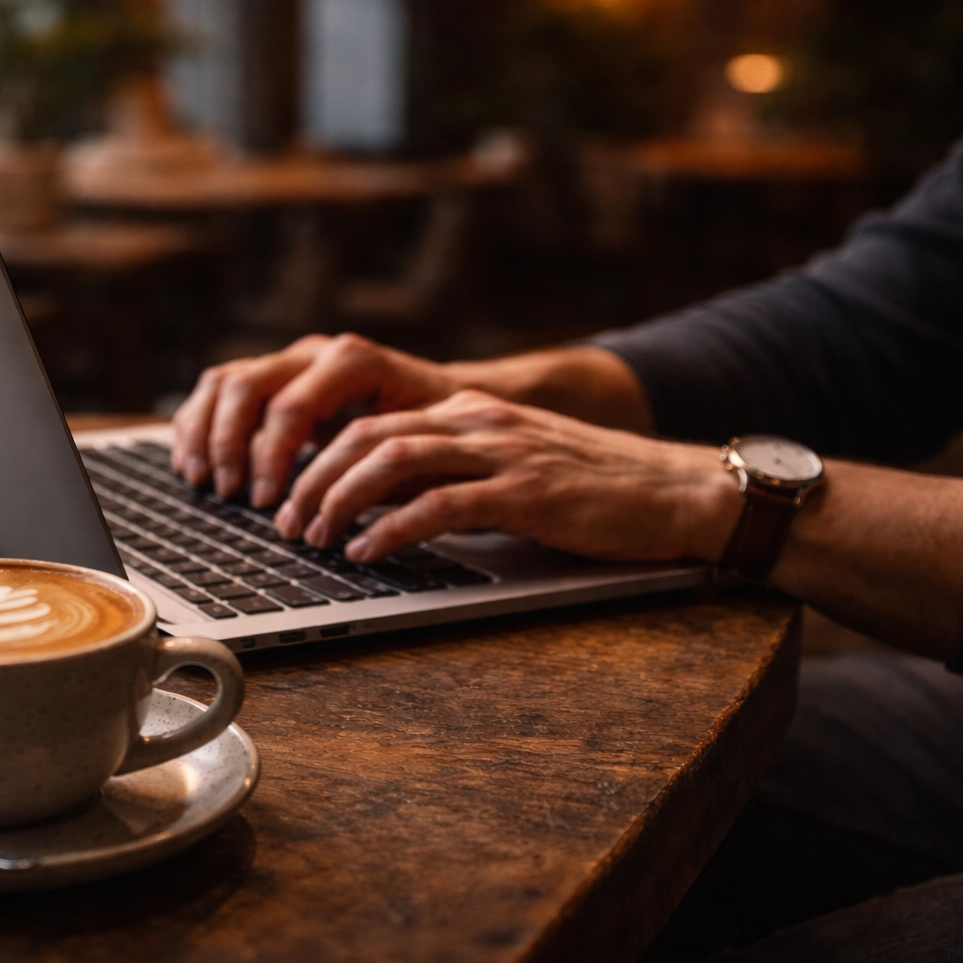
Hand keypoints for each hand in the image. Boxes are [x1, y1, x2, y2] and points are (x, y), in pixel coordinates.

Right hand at [171, 334, 460, 507]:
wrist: (440, 399)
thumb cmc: (433, 428)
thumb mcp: (418, 445)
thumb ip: (378, 467)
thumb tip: (339, 508)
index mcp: (352, 362)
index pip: (291, 405)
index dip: (270, 456)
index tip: (265, 501)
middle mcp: (314, 352)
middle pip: (247, 386)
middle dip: (229, 445)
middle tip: (230, 494)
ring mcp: (288, 360)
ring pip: (224, 381)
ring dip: (204, 433)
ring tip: (201, 481)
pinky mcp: (271, 376)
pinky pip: (218, 388)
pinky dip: (197, 423)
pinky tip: (192, 464)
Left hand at [272, 390, 742, 563]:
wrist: (676, 490)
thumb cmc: (593, 491)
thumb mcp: (512, 467)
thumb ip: (455, 475)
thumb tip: (386, 510)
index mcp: (470, 411)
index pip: (372, 422)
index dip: (321, 459)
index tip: (292, 498)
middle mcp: (479, 420)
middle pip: (368, 435)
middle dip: (314, 479)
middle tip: (285, 523)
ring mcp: (502, 452)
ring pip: (393, 460)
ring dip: (339, 501)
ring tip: (314, 538)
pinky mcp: (525, 491)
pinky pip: (439, 504)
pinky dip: (391, 528)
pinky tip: (366, 551)